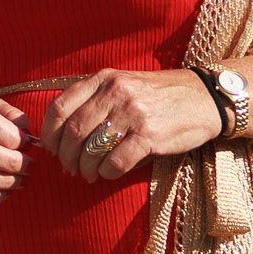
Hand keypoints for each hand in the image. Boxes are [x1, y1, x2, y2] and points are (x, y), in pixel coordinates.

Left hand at [42, 68, 226, 182]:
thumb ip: (94, 99)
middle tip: (69, 168)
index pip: (59, 106)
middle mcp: (115, 93)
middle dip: (66, 157)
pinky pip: (116, 162)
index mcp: (104, 78)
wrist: (203, 98)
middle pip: (73, 132)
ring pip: (91, 149)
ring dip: (85, 168)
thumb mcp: (123, 83)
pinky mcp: (150, 136)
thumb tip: (60, 134)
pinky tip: (108, 173)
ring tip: (87, 174)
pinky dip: (107, 173)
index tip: (51, 148)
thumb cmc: (158, 95)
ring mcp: (133, 114)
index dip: (49, 133)